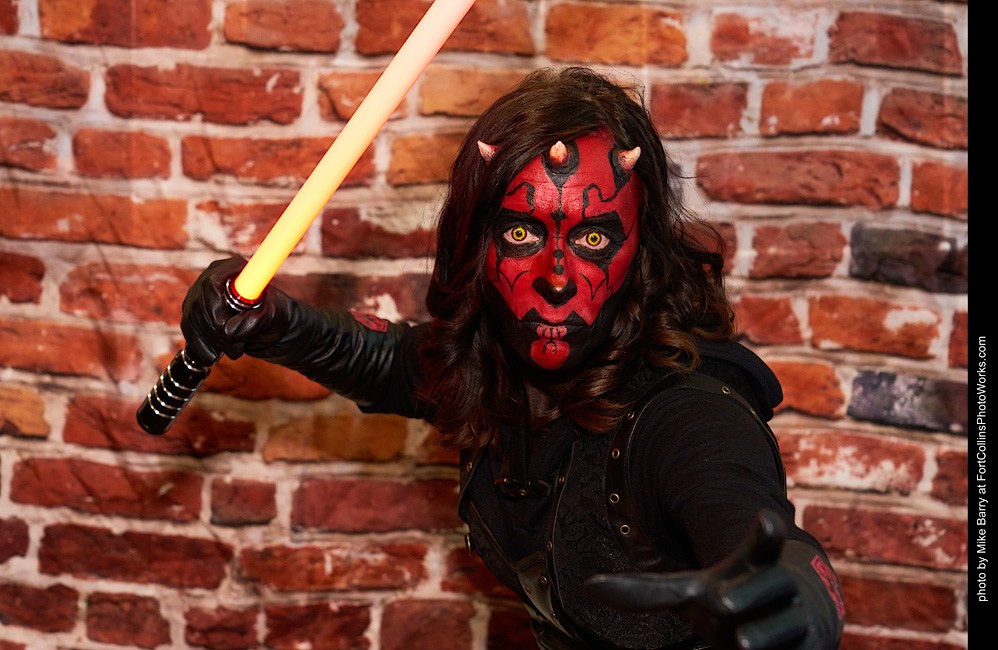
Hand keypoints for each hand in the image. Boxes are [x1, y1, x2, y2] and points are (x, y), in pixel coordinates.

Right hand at [180, 256, 294, 365]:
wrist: (268, 326)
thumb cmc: (274, 314)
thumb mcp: (273, 316)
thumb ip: (257, 319)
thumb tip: (230, 330)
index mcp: (232, 268)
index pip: (211, 285)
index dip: (216, 309)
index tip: (229, 331)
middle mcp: (210, 277)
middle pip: (198, 306)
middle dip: (217, 332)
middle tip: (237, 348)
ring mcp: (198, 295)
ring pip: (192, 320)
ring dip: (212, 342)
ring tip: (235, 351)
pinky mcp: (192, 312)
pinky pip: (188, 330)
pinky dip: (201, 347)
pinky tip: (214, 355)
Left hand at [585, 510, 813, 649]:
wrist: (787, 624)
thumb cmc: (729, 602)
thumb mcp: (688, 594)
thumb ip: (644, 592)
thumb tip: (588, 587)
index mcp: (750, 567)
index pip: (760, 547)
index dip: (764, 534)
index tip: (766, 518)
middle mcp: (777, 590)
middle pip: (770, 585)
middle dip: (750, 591)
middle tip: (723, 599)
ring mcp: (795, 622)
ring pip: (785, 628)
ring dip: (765, 635)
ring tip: (743, 642)